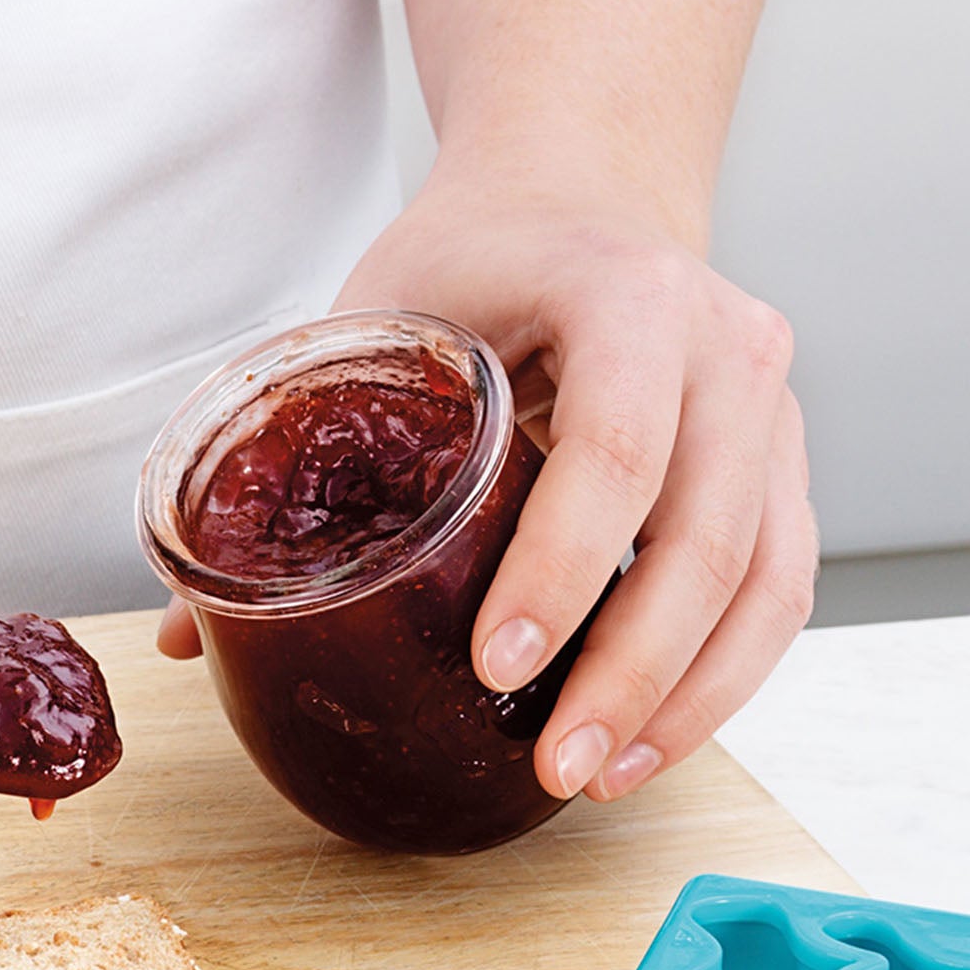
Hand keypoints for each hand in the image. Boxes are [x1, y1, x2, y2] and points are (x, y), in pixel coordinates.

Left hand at [159, 178, 815, 801]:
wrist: (580, 191)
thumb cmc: (470, 258)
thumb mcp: (372, 317)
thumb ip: (286, 456)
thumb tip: (185, 634)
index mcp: (628, 294)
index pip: (615, 446)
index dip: (558, 568)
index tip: (494, 661)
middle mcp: (729, 347)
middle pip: (707, 534)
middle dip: (631, 670)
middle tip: (554, 764)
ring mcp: (773, 410)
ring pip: (765, 578)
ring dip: (688, 698)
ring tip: (596, 778)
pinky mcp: (784, 466)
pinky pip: (779, 588)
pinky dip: (721, 677)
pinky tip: (646, 741)